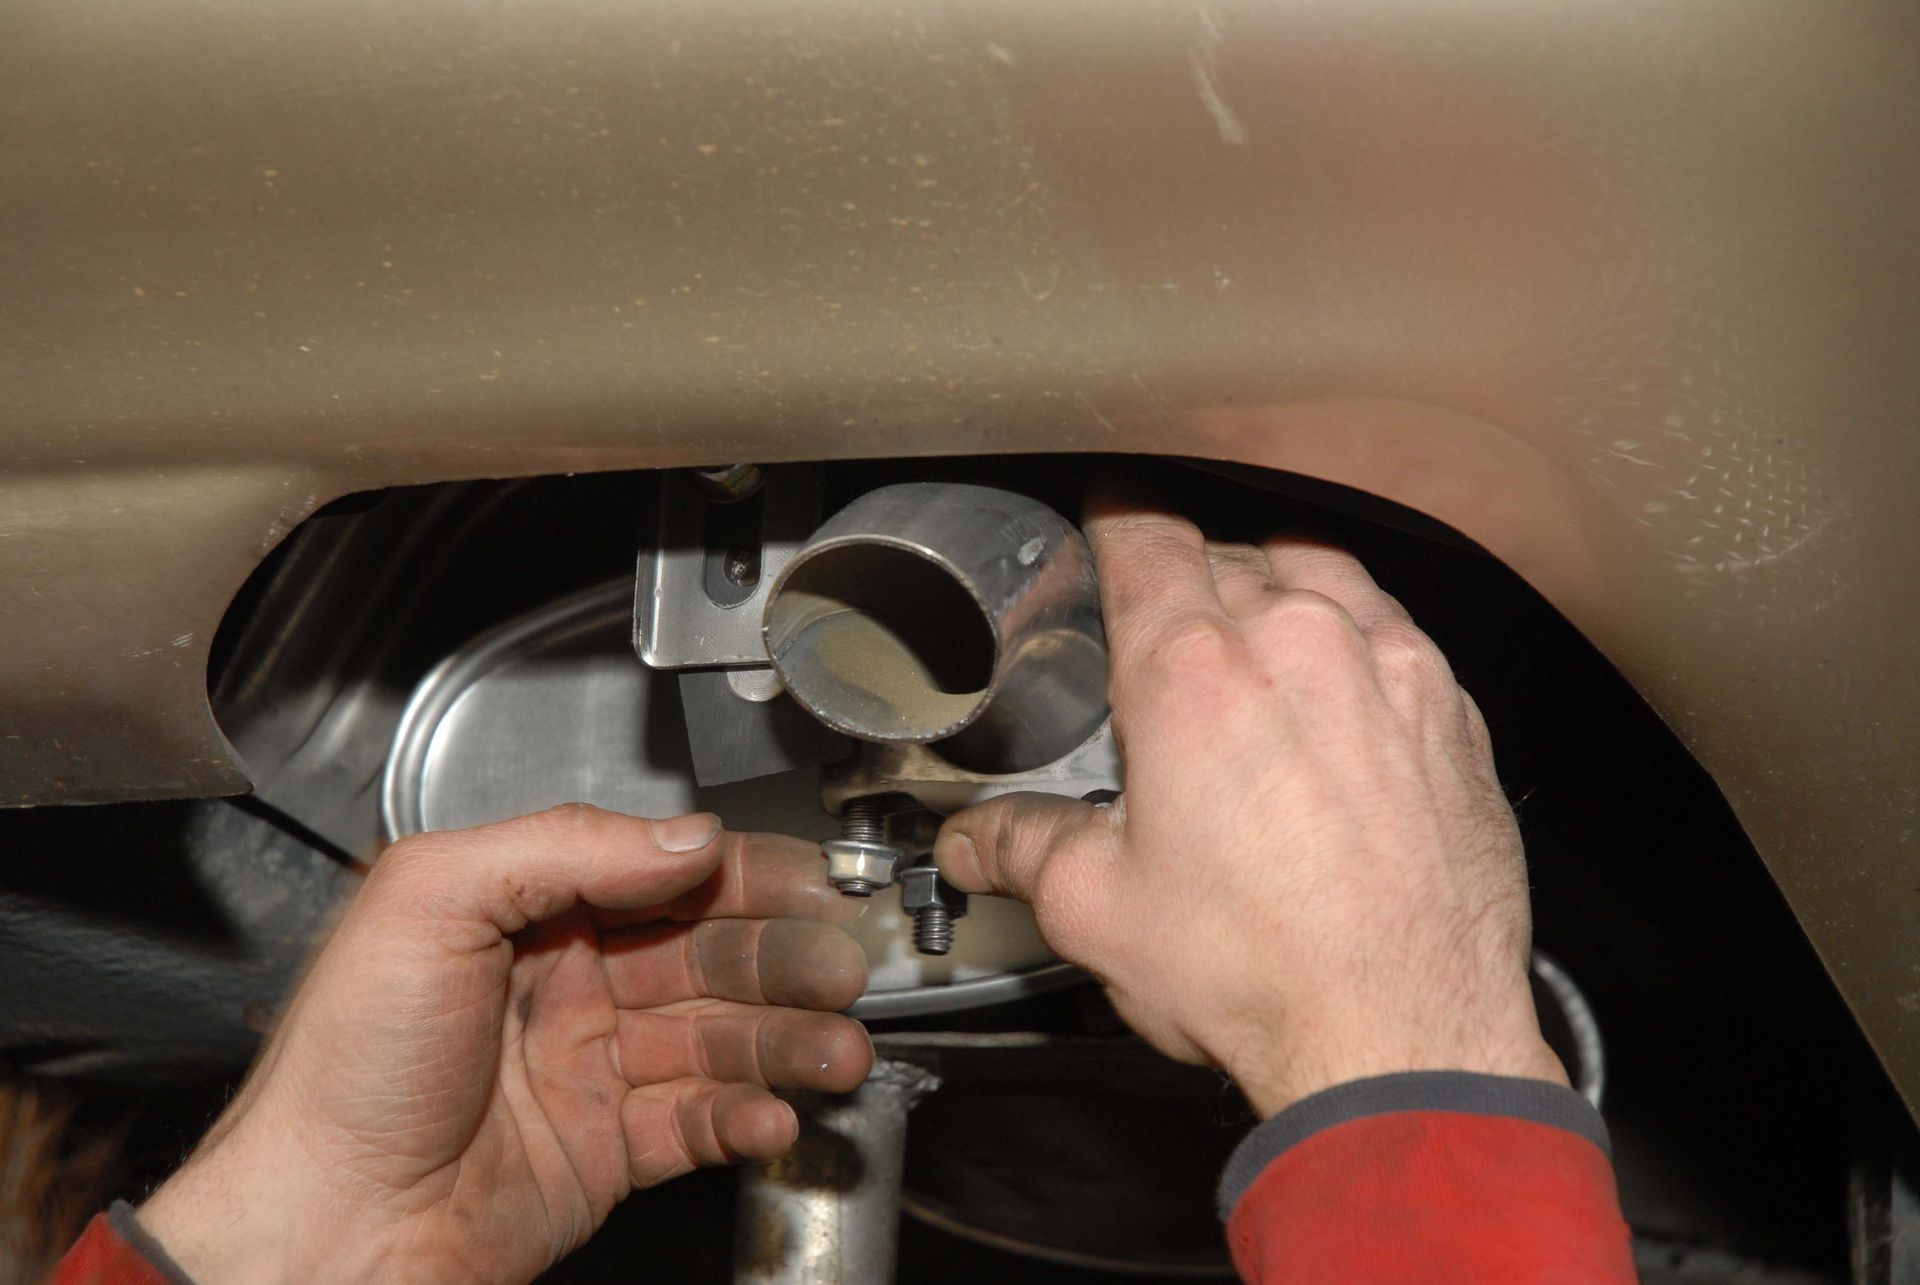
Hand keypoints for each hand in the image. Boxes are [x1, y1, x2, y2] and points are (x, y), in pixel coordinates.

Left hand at [139, 805, 872, 1282]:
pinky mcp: (603, 1156)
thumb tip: (684, 834)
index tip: (809, 882)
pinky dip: (747, 1119)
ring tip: (836, 1050)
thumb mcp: (431, 900)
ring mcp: (587, 1072)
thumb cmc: (344, 1069)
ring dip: (786, 1042)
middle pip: (706, 954)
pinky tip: (775, 1116)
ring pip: (717, 1041)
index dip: (741, 874)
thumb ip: (564, 845)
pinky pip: (698, 1125)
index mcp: (523, 912)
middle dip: (782, 958)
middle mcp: (563, 986)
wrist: (321, 1228)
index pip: (660, 873)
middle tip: (842, 969)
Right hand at [933, 502, 1563, 1115]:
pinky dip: (1359, 638)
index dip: (1116, 520)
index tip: (1109, 525)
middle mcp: (1298, 642)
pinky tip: (1341, 694)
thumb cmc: (1261, 970)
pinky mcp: (1454, 710)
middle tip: (1166, 634)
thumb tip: (975, 842)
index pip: (1145, 535)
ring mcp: (1390, 668)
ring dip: (1280, 588)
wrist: (1405, 1033)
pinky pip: (1398, 630)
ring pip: (1324, 573)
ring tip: (1255, 640)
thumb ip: (1023, 848)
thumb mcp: (1098, 908)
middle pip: (1230, 552)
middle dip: (1191, 578)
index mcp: (1191, 671)